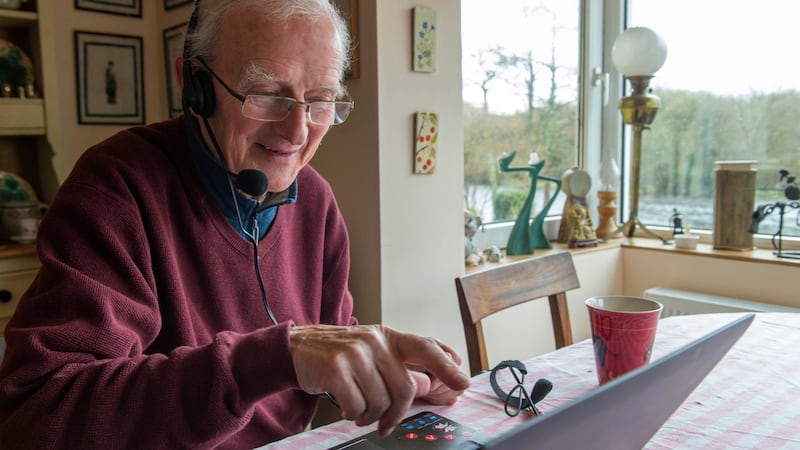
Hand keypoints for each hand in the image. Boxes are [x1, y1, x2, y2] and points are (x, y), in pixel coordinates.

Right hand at [290, 325, 469, 435]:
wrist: (298, 347)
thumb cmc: (340, 354)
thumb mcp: (372, 350)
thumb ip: (398, 364)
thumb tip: (429, 385)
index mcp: (388, 336)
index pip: (425, 346)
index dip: (446, 365)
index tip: (462, 382)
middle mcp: (375, 340)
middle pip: (404, 388)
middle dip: (396, 414)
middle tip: (386, 425)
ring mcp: (355, 352)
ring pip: (380, 402)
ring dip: (370, 416)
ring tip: (359, 410)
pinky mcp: (336, 367)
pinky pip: (356, 406)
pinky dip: (352, 414)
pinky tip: (346, 406)